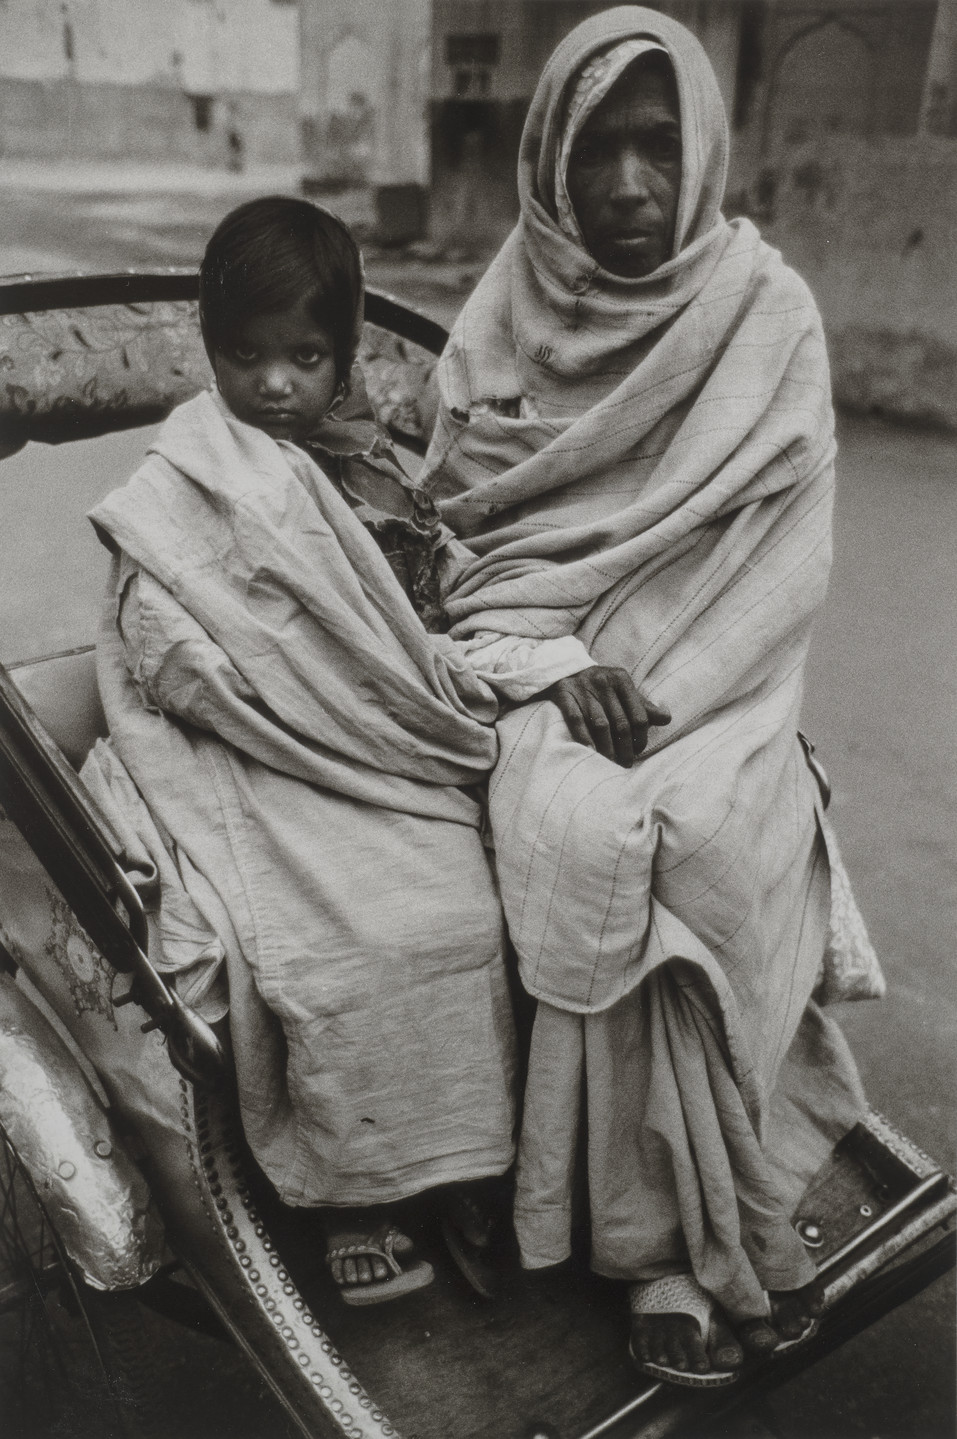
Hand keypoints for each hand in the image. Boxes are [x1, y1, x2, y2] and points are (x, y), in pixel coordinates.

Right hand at [544, 667, 670, 767]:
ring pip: (600, 724)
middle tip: (625, 764)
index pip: (639, 716)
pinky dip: (584, 737)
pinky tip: (590, 752)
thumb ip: (643, 706)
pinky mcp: (564, 693)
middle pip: (621, 723)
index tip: (638, 752)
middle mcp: (603, 681)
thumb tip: (666, 718)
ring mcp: (583, 687)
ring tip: (610, 763)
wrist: (563, 669)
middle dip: (625, 748)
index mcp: (621, 679)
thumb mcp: (622, 691)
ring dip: (607, 748)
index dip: (641, 738)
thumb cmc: (599, 687)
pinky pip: (576, 719)